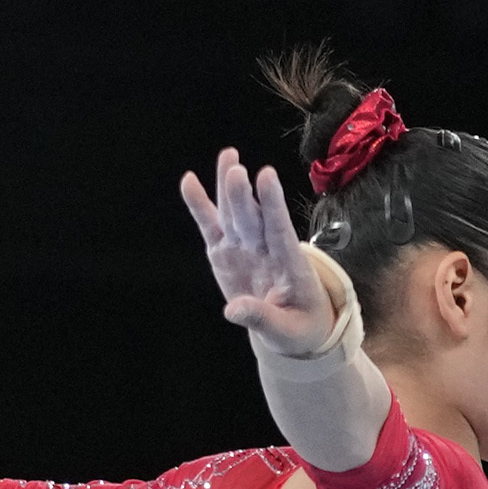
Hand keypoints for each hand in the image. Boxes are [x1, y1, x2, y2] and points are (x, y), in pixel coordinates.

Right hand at [179, 153, 354, 358]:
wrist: (291, 327)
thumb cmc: (298, 328)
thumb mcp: (287, 332)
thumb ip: (262, 318)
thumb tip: (233, 311)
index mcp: (288, 264)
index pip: (280, 229)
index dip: (273, 204)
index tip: (266, 176)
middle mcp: (265, 248)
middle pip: (253, 217)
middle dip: (243, 196)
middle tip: (237, 170)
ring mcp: (244, 247)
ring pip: (235, 213)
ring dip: (229, 187)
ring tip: (228, 156)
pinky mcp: (225, 252)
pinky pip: (211, 227)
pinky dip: (200, 206)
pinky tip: (189, 182)